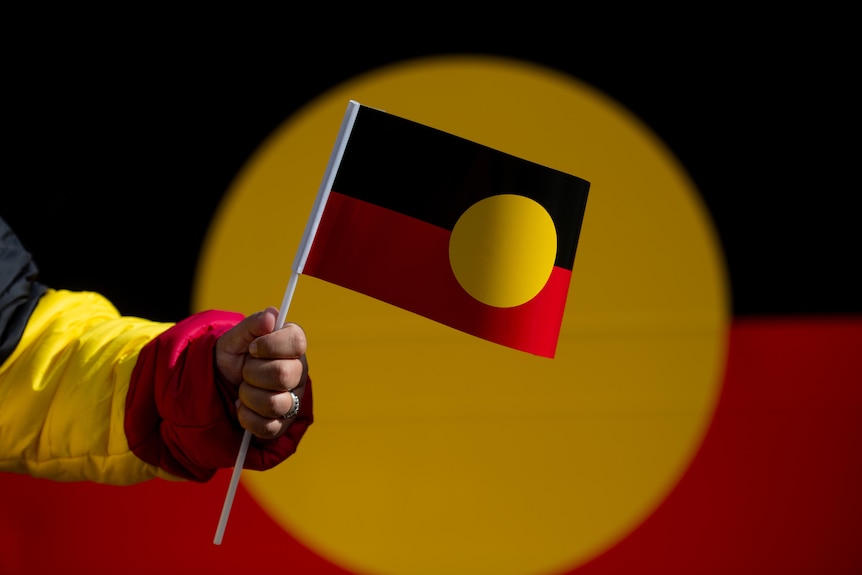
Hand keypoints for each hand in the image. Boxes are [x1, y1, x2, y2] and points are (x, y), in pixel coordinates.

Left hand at [215, 306, 307, 439]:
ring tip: (243, 389)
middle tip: (245, 370)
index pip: (296, 342)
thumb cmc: (233, 357)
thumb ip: (252, 325)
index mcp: (293, 345)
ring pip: (276, 403)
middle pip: (283, 375)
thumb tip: (271, 315)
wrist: (220, 384)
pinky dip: (247, 418)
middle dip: (252, 373)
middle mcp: (299, 371)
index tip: (252, 348)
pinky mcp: (283, 424)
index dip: (269, 346)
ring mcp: (294, 399)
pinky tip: (242, 407)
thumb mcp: (235, 338)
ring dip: (248, 396)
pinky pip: (268, 427)